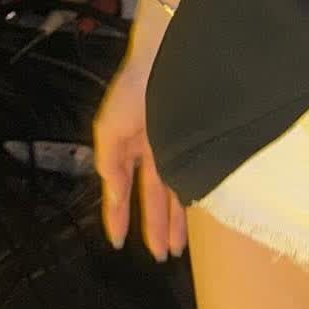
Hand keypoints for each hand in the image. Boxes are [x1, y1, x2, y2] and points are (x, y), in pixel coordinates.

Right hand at [93, 54, 186, 261]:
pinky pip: (195, 173)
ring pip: (175, 189)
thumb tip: (112, 191)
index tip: (119, 242)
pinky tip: (199, 214)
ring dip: (175, 218)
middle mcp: (154, 147)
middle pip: (154, 195)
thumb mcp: (109, 126)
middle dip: (156, 226)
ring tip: (179, 247)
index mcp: (130, 144)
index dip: (119, 215)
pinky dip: (193, 194)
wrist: (165, 52)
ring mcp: (176, 143)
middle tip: (162, 256)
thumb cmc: (133, 85)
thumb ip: (109, 161)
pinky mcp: (198, 138)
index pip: (124, 189)